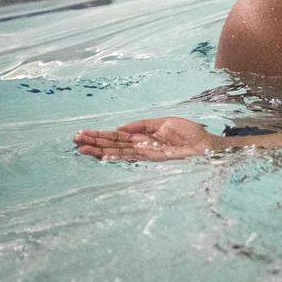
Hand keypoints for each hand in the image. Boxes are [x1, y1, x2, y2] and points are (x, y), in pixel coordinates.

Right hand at [74, 117, 222, 160]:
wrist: (207, 144)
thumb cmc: (189, 132)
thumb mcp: (164, 122)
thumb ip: (142, 125)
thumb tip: (120, 128)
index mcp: (143, 136)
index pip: (117, 136)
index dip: (101, 135)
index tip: (83, 133)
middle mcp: (141, 146)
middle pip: (113, 145)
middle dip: (95, 143)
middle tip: (75, 141)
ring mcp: (146, 153)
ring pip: (118, 152)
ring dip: (100, 151)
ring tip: (83, 149)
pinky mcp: (153, 159)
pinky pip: (132, 157)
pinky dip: (117, 157)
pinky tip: (104, 156)